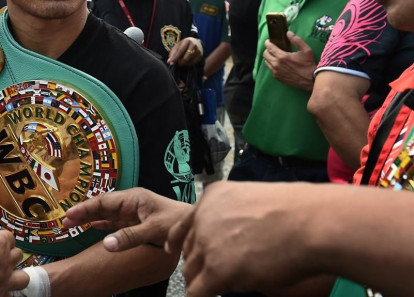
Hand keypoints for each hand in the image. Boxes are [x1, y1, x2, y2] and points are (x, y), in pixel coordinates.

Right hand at [0, 226, 23, 296]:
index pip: (10, 238)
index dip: (1, 239)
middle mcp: (5, 261)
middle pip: (18, 255)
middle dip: (8, 255)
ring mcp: (3, 280)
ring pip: (23, 278)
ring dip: (16, 275)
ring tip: (6, 275)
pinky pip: (9, 295)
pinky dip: (4, 292)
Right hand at [63, 188, 191, 251]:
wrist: (195, 225)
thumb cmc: (177, 222)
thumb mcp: (152, 230)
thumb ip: (129, 237)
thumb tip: (106, 244)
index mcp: (134, 198)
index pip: (103, 202)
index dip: (85, 209)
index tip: (69, 215)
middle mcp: (132, 202)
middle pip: (102, 206)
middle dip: (84, 213)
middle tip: (66, 222)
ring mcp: (134, 212)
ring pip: (108, 214)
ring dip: (91, 218)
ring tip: (73, 224)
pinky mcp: (138, 221)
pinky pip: (116, 221)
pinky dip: (103, 224)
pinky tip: (94, 227)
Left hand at [167, 37, 202, 66]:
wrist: (194, 43)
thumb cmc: (183, 45)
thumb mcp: (177, 47)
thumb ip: (173, 54)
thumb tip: (169, 62)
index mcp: (187, 41)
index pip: (180, 51)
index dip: (175, 58)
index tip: (171, 63)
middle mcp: (194, 45)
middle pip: (186, 58)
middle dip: (180, 62)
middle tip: (176, 63)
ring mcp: (198, 51)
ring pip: (189, 62)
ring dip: (183, 64)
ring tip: (180, 62)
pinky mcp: (200, 56)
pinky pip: (193, 63)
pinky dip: (188, 64)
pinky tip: (186, 62)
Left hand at [167, 181, 324, 296]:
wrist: (311, 223)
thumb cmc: (297, 213)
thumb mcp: (253, 202)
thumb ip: (232, 217)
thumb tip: (231, 240)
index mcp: (212, 197)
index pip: (184, 224)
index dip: (178, 241)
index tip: (173, 250)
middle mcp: (202, 217)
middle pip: (188, 251)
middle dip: (199, 264)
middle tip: (214, 275)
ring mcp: (207, 243)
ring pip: (192, 272)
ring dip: (205, 281)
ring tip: (223, 285)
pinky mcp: (215, 270)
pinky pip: (197, 291)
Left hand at [263, 32, 315, 90]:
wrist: (310, 79)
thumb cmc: (308, 64)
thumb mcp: (305, 50)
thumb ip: (296, 40)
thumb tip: (288, 32)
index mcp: (282, 56)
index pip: (269, 47)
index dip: (268, 43)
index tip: (269, 41)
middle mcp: (276, 64)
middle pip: (265, 54)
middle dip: (268, 49)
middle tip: (273, 48)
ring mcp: (276, 71)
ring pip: (266, 62)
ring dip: (269, 57)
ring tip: (276, 56)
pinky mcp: (277, 77)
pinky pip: (270, 69)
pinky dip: (272, 65)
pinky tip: (279, 63)